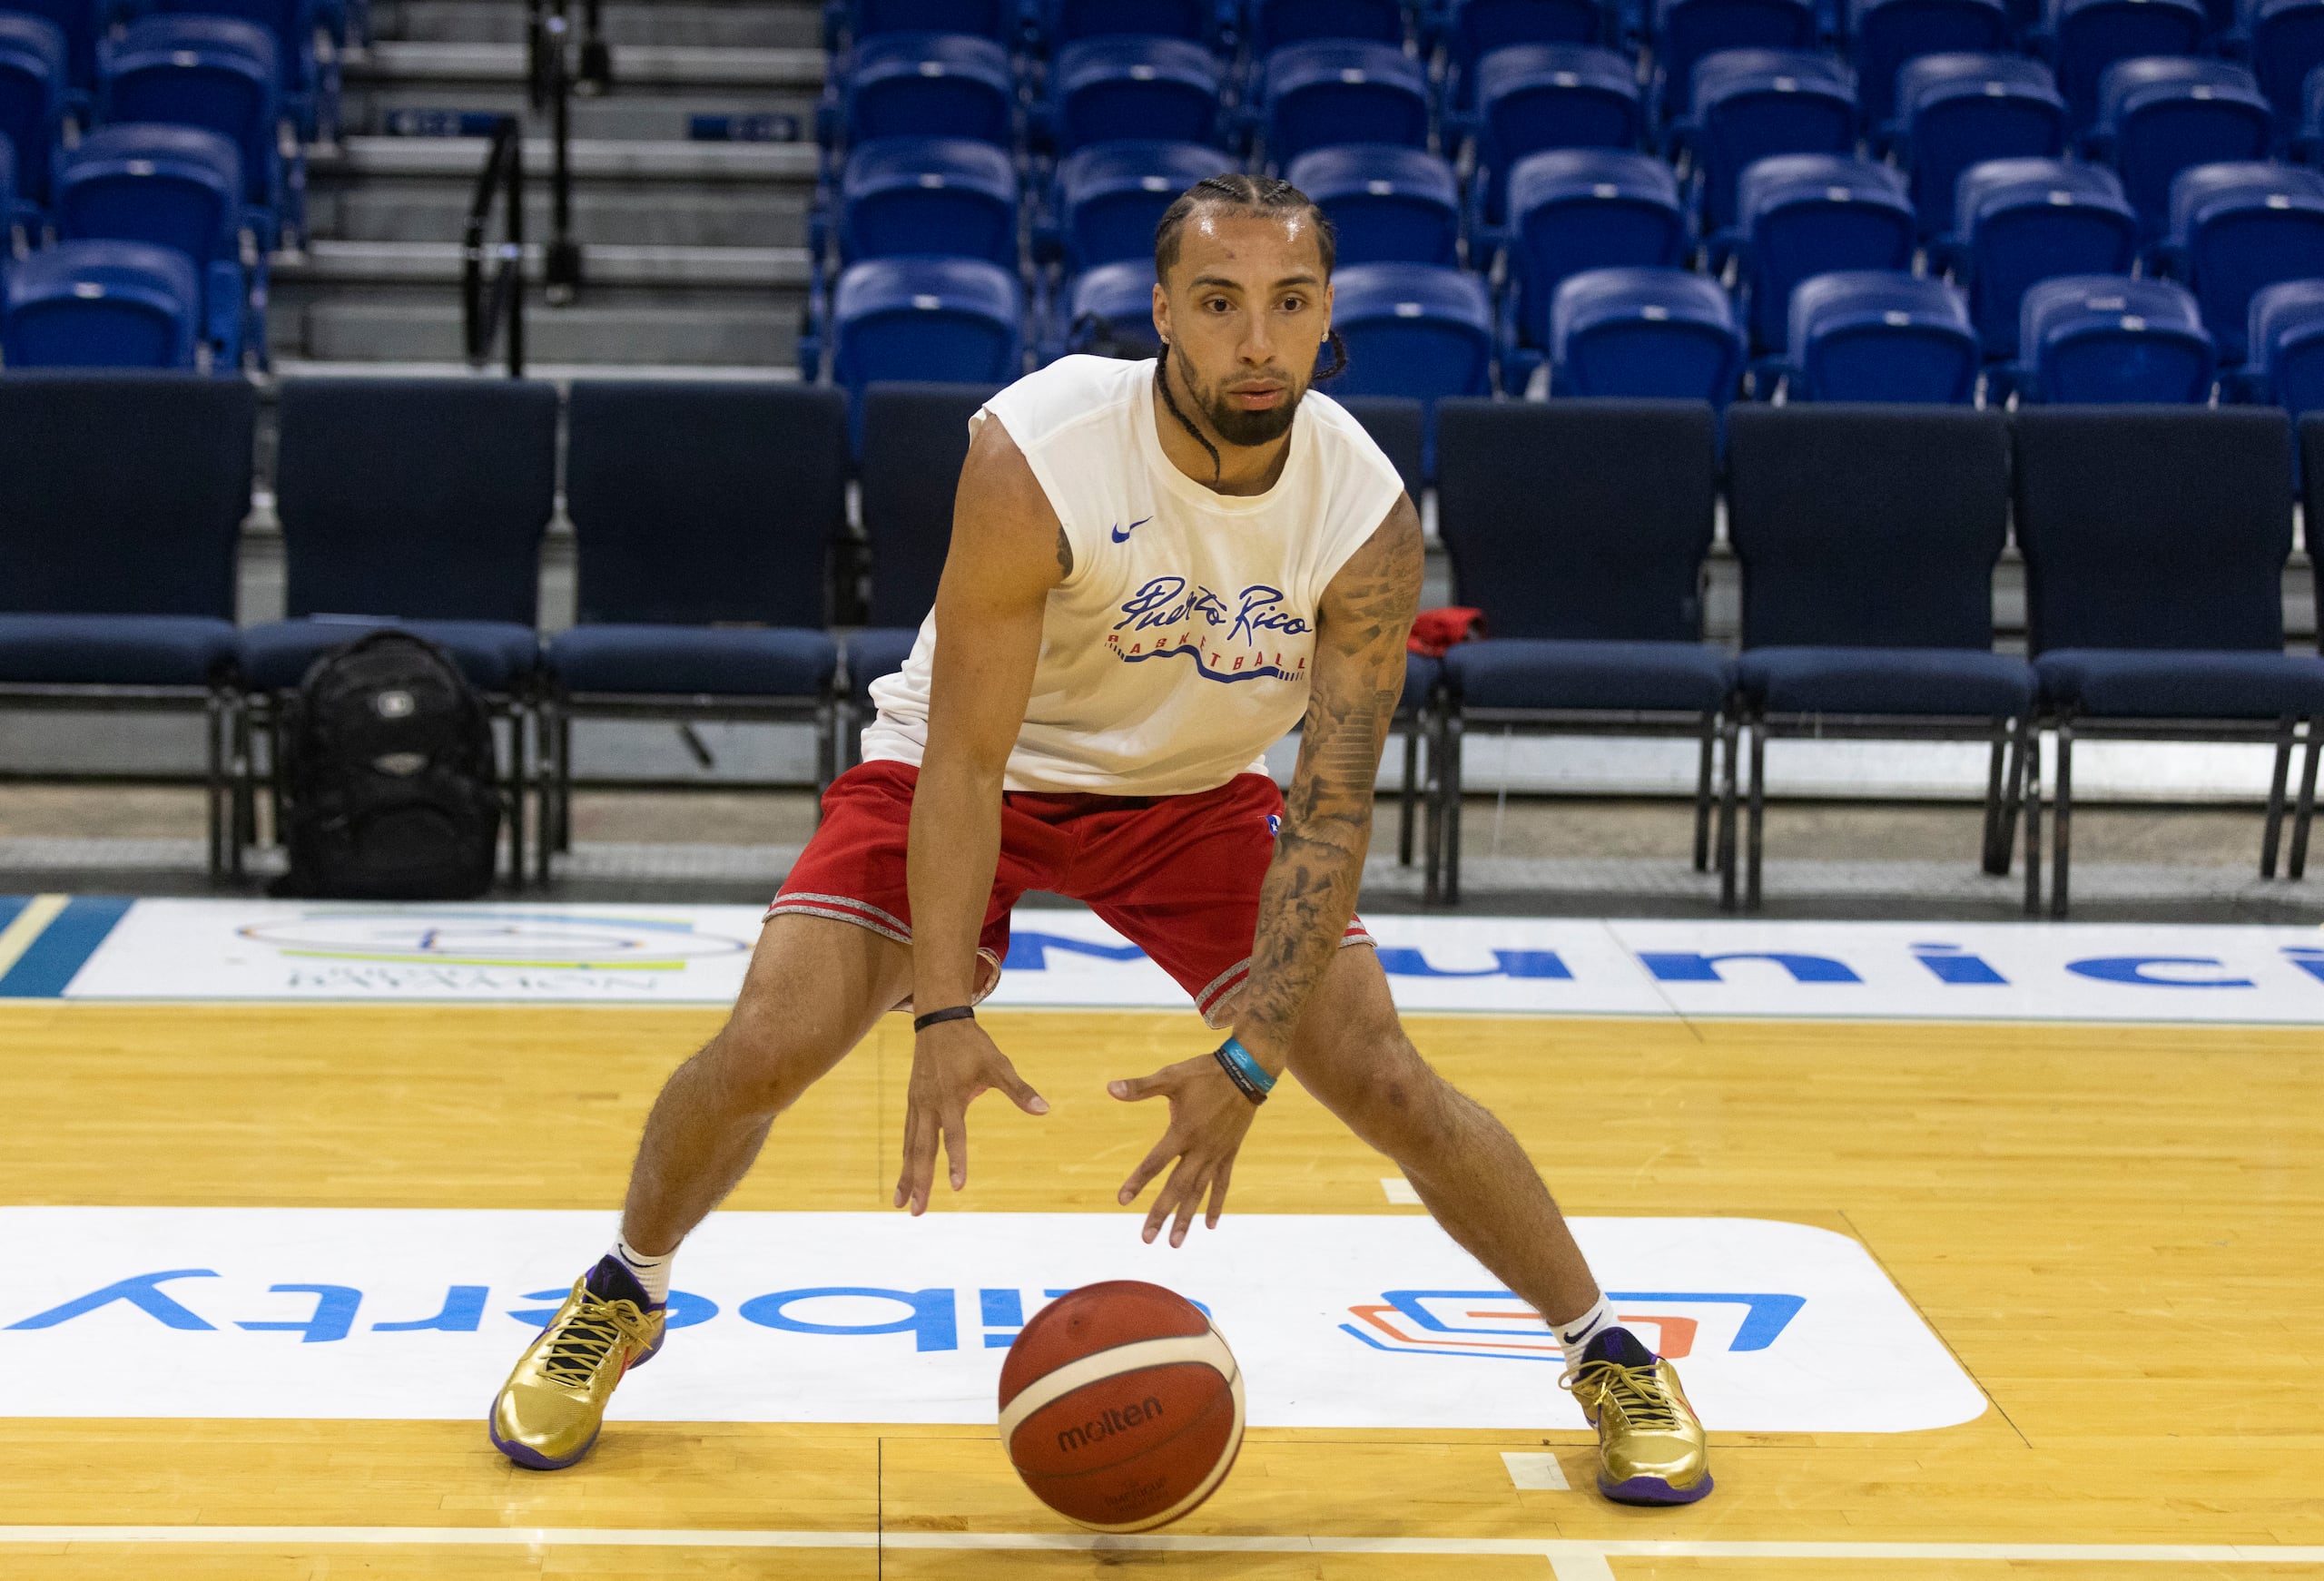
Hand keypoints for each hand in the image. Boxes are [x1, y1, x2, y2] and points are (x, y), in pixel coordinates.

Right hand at [894, 1017, 1046, 1214]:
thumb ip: (1019, 1090)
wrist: (938, 1021)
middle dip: (919, 1182)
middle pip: (922, 1150)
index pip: (954, 1136)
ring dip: (906, 1176)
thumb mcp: (998, 1064)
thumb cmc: (972, 1045)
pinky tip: (904, 1175)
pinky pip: (908, 1135)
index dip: (957, 1162)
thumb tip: (1044, 1110)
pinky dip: (906, 1158)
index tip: (958, 1187)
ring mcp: (917, 1105)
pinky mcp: (912, 1102)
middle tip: (915, 1211)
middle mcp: (928, 1105)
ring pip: (910, 1147)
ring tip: (900, 1204)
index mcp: (950, 1098)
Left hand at [1109, 1051, 1261, 1246]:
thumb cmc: (1205, 1073)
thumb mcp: (1171, 1077)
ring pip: (1199, 1193)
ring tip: (1175, 1242)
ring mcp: (1216, 1154)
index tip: (1122, 1201)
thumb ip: (1141, 1087)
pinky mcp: (1229, 1154)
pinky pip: (1222, 1184)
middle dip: (1161, 1214)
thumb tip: (1110, 1088)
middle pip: (1177, 1188)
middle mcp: (1200, 1150)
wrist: (1247, 1071)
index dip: (1138, 1182)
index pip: (1155, 1163)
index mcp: (1183, 1132)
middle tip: (1147, 1239)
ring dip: (1186, 1218)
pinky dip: (1216, 1205)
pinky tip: (1210, 1225)